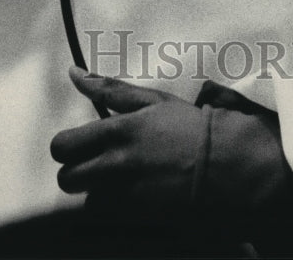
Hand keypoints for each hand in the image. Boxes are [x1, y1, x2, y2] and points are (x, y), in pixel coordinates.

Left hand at [50, 67, 207, 216]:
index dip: (65, 147)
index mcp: (117, 131)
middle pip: (67, 179)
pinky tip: (135, 196)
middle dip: (75, 172)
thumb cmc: (190, 127)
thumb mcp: (152, 100)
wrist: (230, 165)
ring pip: (87, 201)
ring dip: (98, 191)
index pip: (63, 146)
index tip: (78, 146)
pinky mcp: (142, 218)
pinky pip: (110, 218)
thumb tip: (74, 74)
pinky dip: (116, 209)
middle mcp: (117, 165)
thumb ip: (109, 89)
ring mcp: (129, 195)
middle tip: (96, 165)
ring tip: (120, 180)